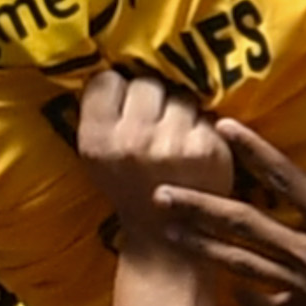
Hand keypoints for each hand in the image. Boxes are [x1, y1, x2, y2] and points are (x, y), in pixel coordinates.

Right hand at [72, 68, 231, 237]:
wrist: (165, 242)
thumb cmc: (128, 190)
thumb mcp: (97, 158)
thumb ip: (101, 114)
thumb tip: (116, 63)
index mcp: (98, 141)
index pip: (107, 80)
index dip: (119, 92)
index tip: (125, 110)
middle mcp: (134, 140)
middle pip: (146, 83)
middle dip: (152, 100)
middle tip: (153, 126)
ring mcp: (174, 144)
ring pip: (180, 96)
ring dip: (180, 112)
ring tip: (174, 139)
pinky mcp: (208, 148)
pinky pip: (205, 115)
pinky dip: (202, 128)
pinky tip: (195, 150)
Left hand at [161, 115, 305, 305]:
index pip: (285, 178)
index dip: (252, 151)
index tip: (221, 129)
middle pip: (243, 225)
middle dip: (199, 208)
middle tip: (159, 195)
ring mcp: (302, 286)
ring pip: (242, 263)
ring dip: (203, 248)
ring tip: (167, 236)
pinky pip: (266, 303)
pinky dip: (245, 296)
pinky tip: (228, 288)